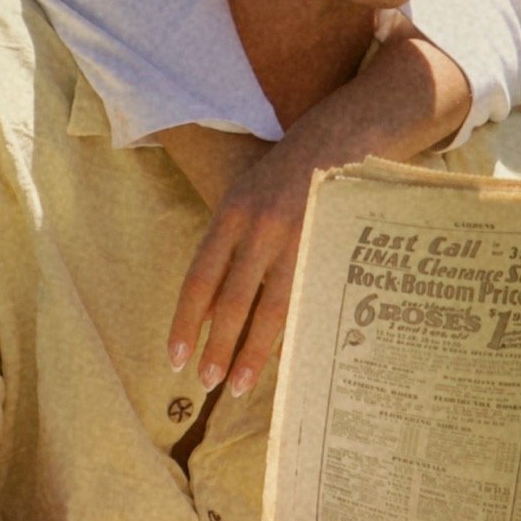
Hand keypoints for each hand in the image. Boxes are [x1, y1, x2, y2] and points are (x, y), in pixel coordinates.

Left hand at [160, 32, 473, 398]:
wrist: (345, 135)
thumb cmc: (290, 174)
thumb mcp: (248, 197)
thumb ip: (230, 245)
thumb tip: (210, 307)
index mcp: (231, 213)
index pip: (199, 278)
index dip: (185, 322)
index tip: (175, 358)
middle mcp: (259, 227)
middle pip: (230, 301)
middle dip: (217, 347)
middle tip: (207, 382)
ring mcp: (296, 239)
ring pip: (268, 309)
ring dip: (250, 352)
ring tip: (238, 385)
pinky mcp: (327, 249)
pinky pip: (303, 302)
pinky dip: (289, 335)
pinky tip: (282, 361)